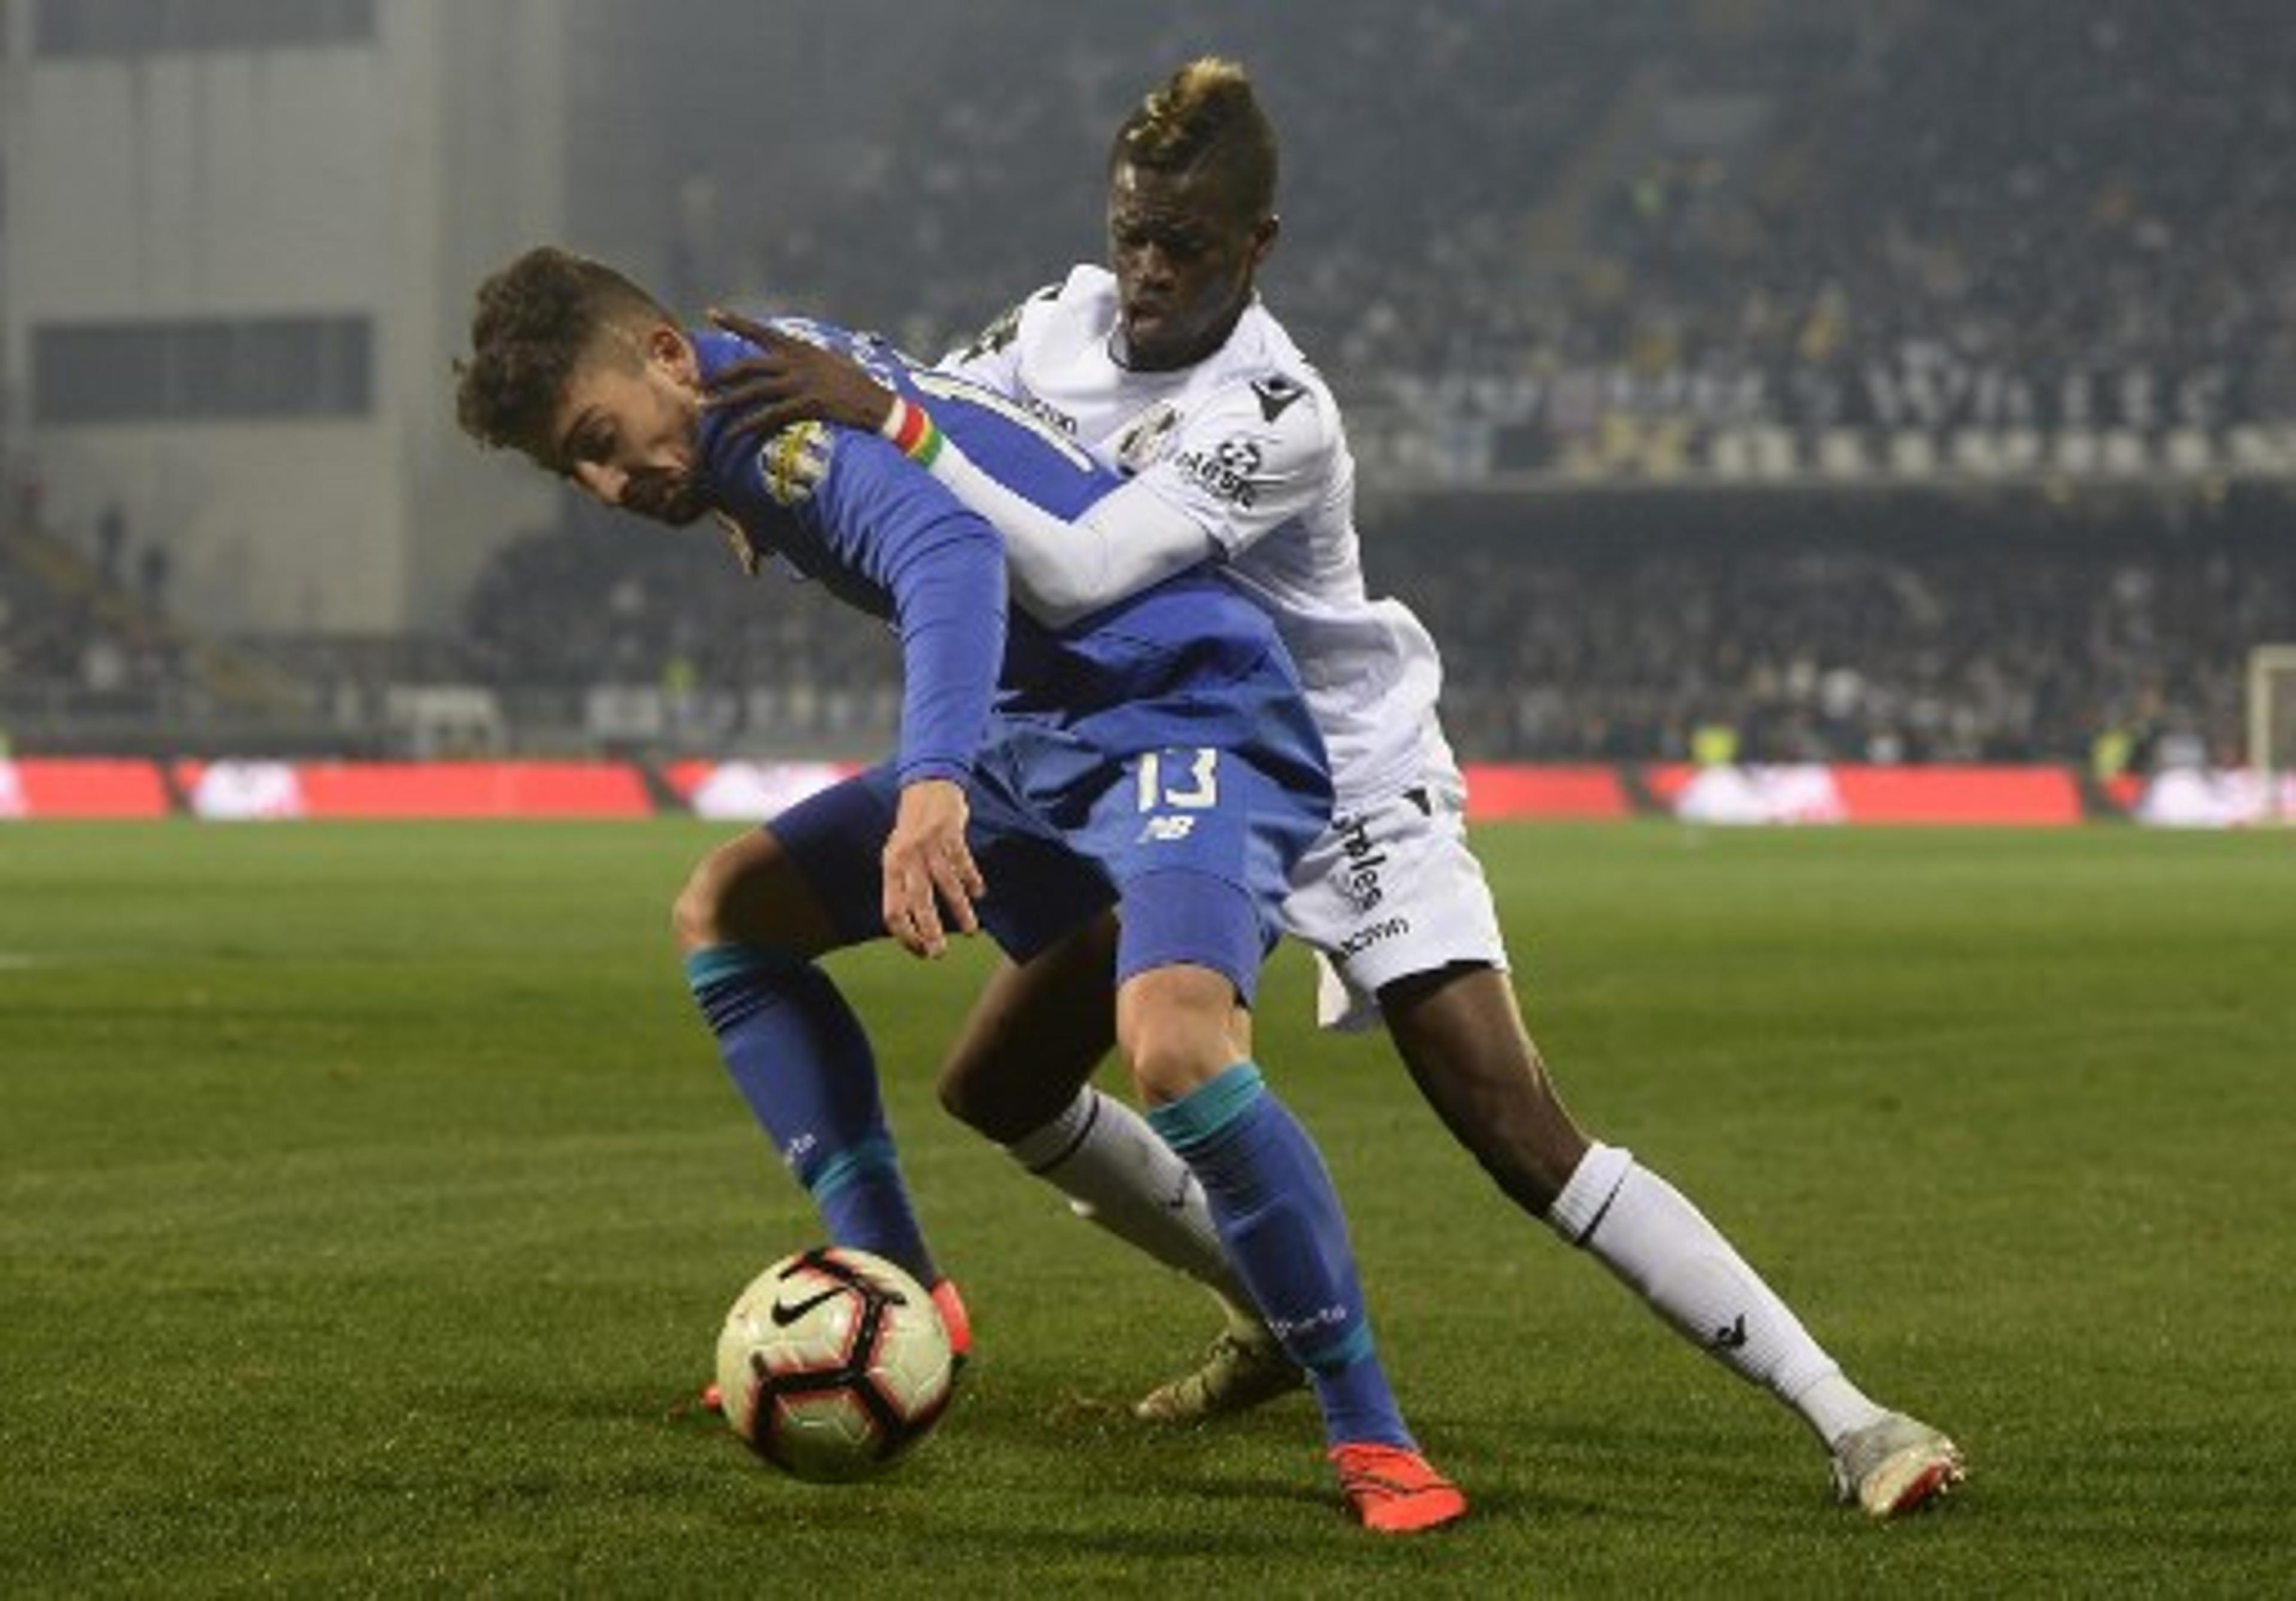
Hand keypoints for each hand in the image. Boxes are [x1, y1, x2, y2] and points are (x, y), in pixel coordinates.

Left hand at [705, 307, 897, 450]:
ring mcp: (800, 384)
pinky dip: (749, 424)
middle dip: (721, 374)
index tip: (711, 312)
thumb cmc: (859, 383)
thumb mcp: (836, 359)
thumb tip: (817, 348)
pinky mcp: (805, 406)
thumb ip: (819, 352)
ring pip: (754, 391)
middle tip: (699, 382)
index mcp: (800, 347)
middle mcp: (796, 362)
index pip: (761, 331)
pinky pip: (769, 415)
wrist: (878, 404)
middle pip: (749, 365)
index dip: (735, 321)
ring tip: (706, 407)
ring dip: (727, 400)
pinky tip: (733, 432)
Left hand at [880, 778, 985, 957]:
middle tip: (939, 953)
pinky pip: (963, 863)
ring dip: (960, 911)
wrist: (927, 785)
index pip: (893, 910)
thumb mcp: (897, 854)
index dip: (905, 935)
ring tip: (971, 931)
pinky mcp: (951, 834)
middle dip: (930, 931)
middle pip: (918, 902)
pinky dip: (972, 880)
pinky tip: (979, 893)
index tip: (920, 950)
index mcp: (891, 867)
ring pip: (947, 886)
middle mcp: (907, 858)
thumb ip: (902, 883)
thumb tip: (911, 921)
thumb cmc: (911, 828)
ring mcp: (930, 846)